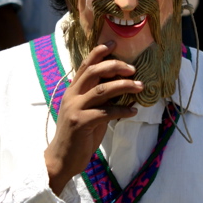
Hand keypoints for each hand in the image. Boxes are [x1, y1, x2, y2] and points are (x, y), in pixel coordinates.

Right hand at [44, 41, 142, 194]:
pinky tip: (133, 110)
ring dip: (124, 86)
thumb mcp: (87, 112)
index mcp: (72, 90)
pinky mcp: (80, 123)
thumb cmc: (77, 136)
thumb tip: (121, 86)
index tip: (113, 43)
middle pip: (94, 72)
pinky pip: (106, 112)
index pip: (85, 65)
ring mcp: (75, 109)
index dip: (99, 52)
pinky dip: (122, 110)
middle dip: (116, 66)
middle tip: (133, 69)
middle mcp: (72, 96)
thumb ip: (99, 99)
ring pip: (102, 90)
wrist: (62, 159)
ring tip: (140, 87)